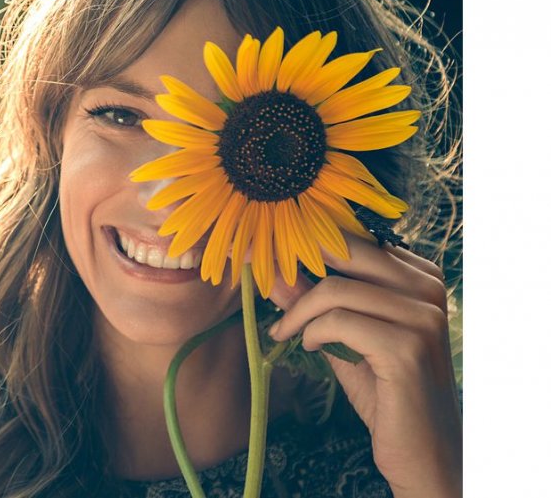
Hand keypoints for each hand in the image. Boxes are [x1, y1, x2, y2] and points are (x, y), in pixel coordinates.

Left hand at [265, 233, 461, 497]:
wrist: (423, 452)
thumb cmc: (385, 392)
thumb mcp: (344, 337)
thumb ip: (315, 302)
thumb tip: (274, 269)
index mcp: (420, 277)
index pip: (354, 240)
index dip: (306, 246)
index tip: (266, 258)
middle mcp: (429, 289)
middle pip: (344, 252)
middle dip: (293, 266)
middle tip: (263, 284)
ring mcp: (424, 317)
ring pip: (335, 290)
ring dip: (297, 312)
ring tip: (284, 332)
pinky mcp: (409, 347)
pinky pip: (338, 322)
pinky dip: (311, 333)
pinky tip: (308, 347)